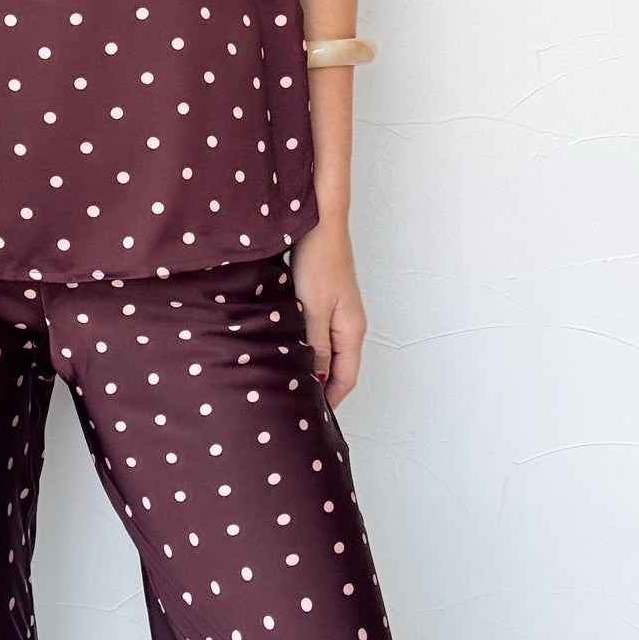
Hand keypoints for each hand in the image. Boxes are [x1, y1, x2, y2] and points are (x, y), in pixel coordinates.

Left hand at [288, 214, 366, 413]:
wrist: (319, 221)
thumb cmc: (319, 261)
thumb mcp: (314, 309)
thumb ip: (316, 346)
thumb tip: (316, 381)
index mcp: (352, 330)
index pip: (346, 378)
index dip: (330, 400)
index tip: (311, 418)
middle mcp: (349, 323)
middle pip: (339, 367)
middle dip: (321, 387)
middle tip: (296, 404)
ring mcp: (338, 310)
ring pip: (327, 349)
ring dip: (312, 365)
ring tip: (288, 380)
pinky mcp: (325, 298)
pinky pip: (318, 332)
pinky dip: (306, 345)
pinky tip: (286, 347)